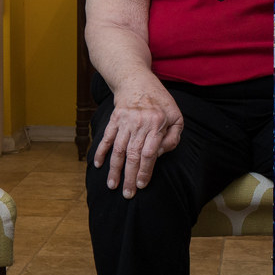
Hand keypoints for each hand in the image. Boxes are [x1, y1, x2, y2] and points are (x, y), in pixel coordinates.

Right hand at [93, 80, 183, 197]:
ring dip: (114, 169)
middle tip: (127, 194)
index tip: (141, 185)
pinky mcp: (114, 118)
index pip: (149, 153)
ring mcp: (125, 121)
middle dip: (129, 177)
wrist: (136, 79)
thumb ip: (173, 138)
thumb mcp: (176, 116)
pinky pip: (106, 138)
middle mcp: (140, 123)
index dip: (145, 171)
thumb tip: (158, 156)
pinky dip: (101, 151)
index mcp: (157, 123)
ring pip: (118, 149)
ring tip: (112, 185)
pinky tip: (98, 165)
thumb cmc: (160, 101)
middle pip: (133, 155)